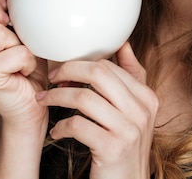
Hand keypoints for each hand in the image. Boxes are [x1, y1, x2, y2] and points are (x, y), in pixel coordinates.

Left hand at [36, 42, 158, 178]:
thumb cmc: (124, 146)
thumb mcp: (134, 111)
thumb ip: (130, 78)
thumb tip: (123, 44)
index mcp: (146, 97)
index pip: (109, 66)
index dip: (80, 64)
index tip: (64, 71)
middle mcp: (142, 111)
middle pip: (98, 74)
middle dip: (68, 71)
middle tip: (51, 79)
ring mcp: (129, 130)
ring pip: (84, 97)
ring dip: (57, 97)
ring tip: (45, 101)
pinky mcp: (113, 148)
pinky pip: (77, 125)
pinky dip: (61, 126)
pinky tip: (57, 131)